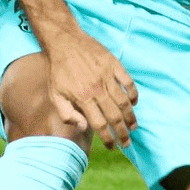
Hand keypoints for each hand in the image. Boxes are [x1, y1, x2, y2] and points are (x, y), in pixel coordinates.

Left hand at [42, 29, 138, 149]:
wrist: (64, 42)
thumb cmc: (58, 71)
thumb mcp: (55, 95)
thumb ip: (67, 114)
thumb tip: (83, 128)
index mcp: (82, 98)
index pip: (100, 125)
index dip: (108, 138)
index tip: (113, 147)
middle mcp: (97, 89)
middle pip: (115, 116)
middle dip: (123, 133)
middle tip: (127, 143)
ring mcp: (107, 76)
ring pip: (124, 102)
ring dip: (131, 117)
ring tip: (133, 127)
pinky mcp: (113, 64)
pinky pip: (128, 82)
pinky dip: (133, 94)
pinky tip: (133, 102)